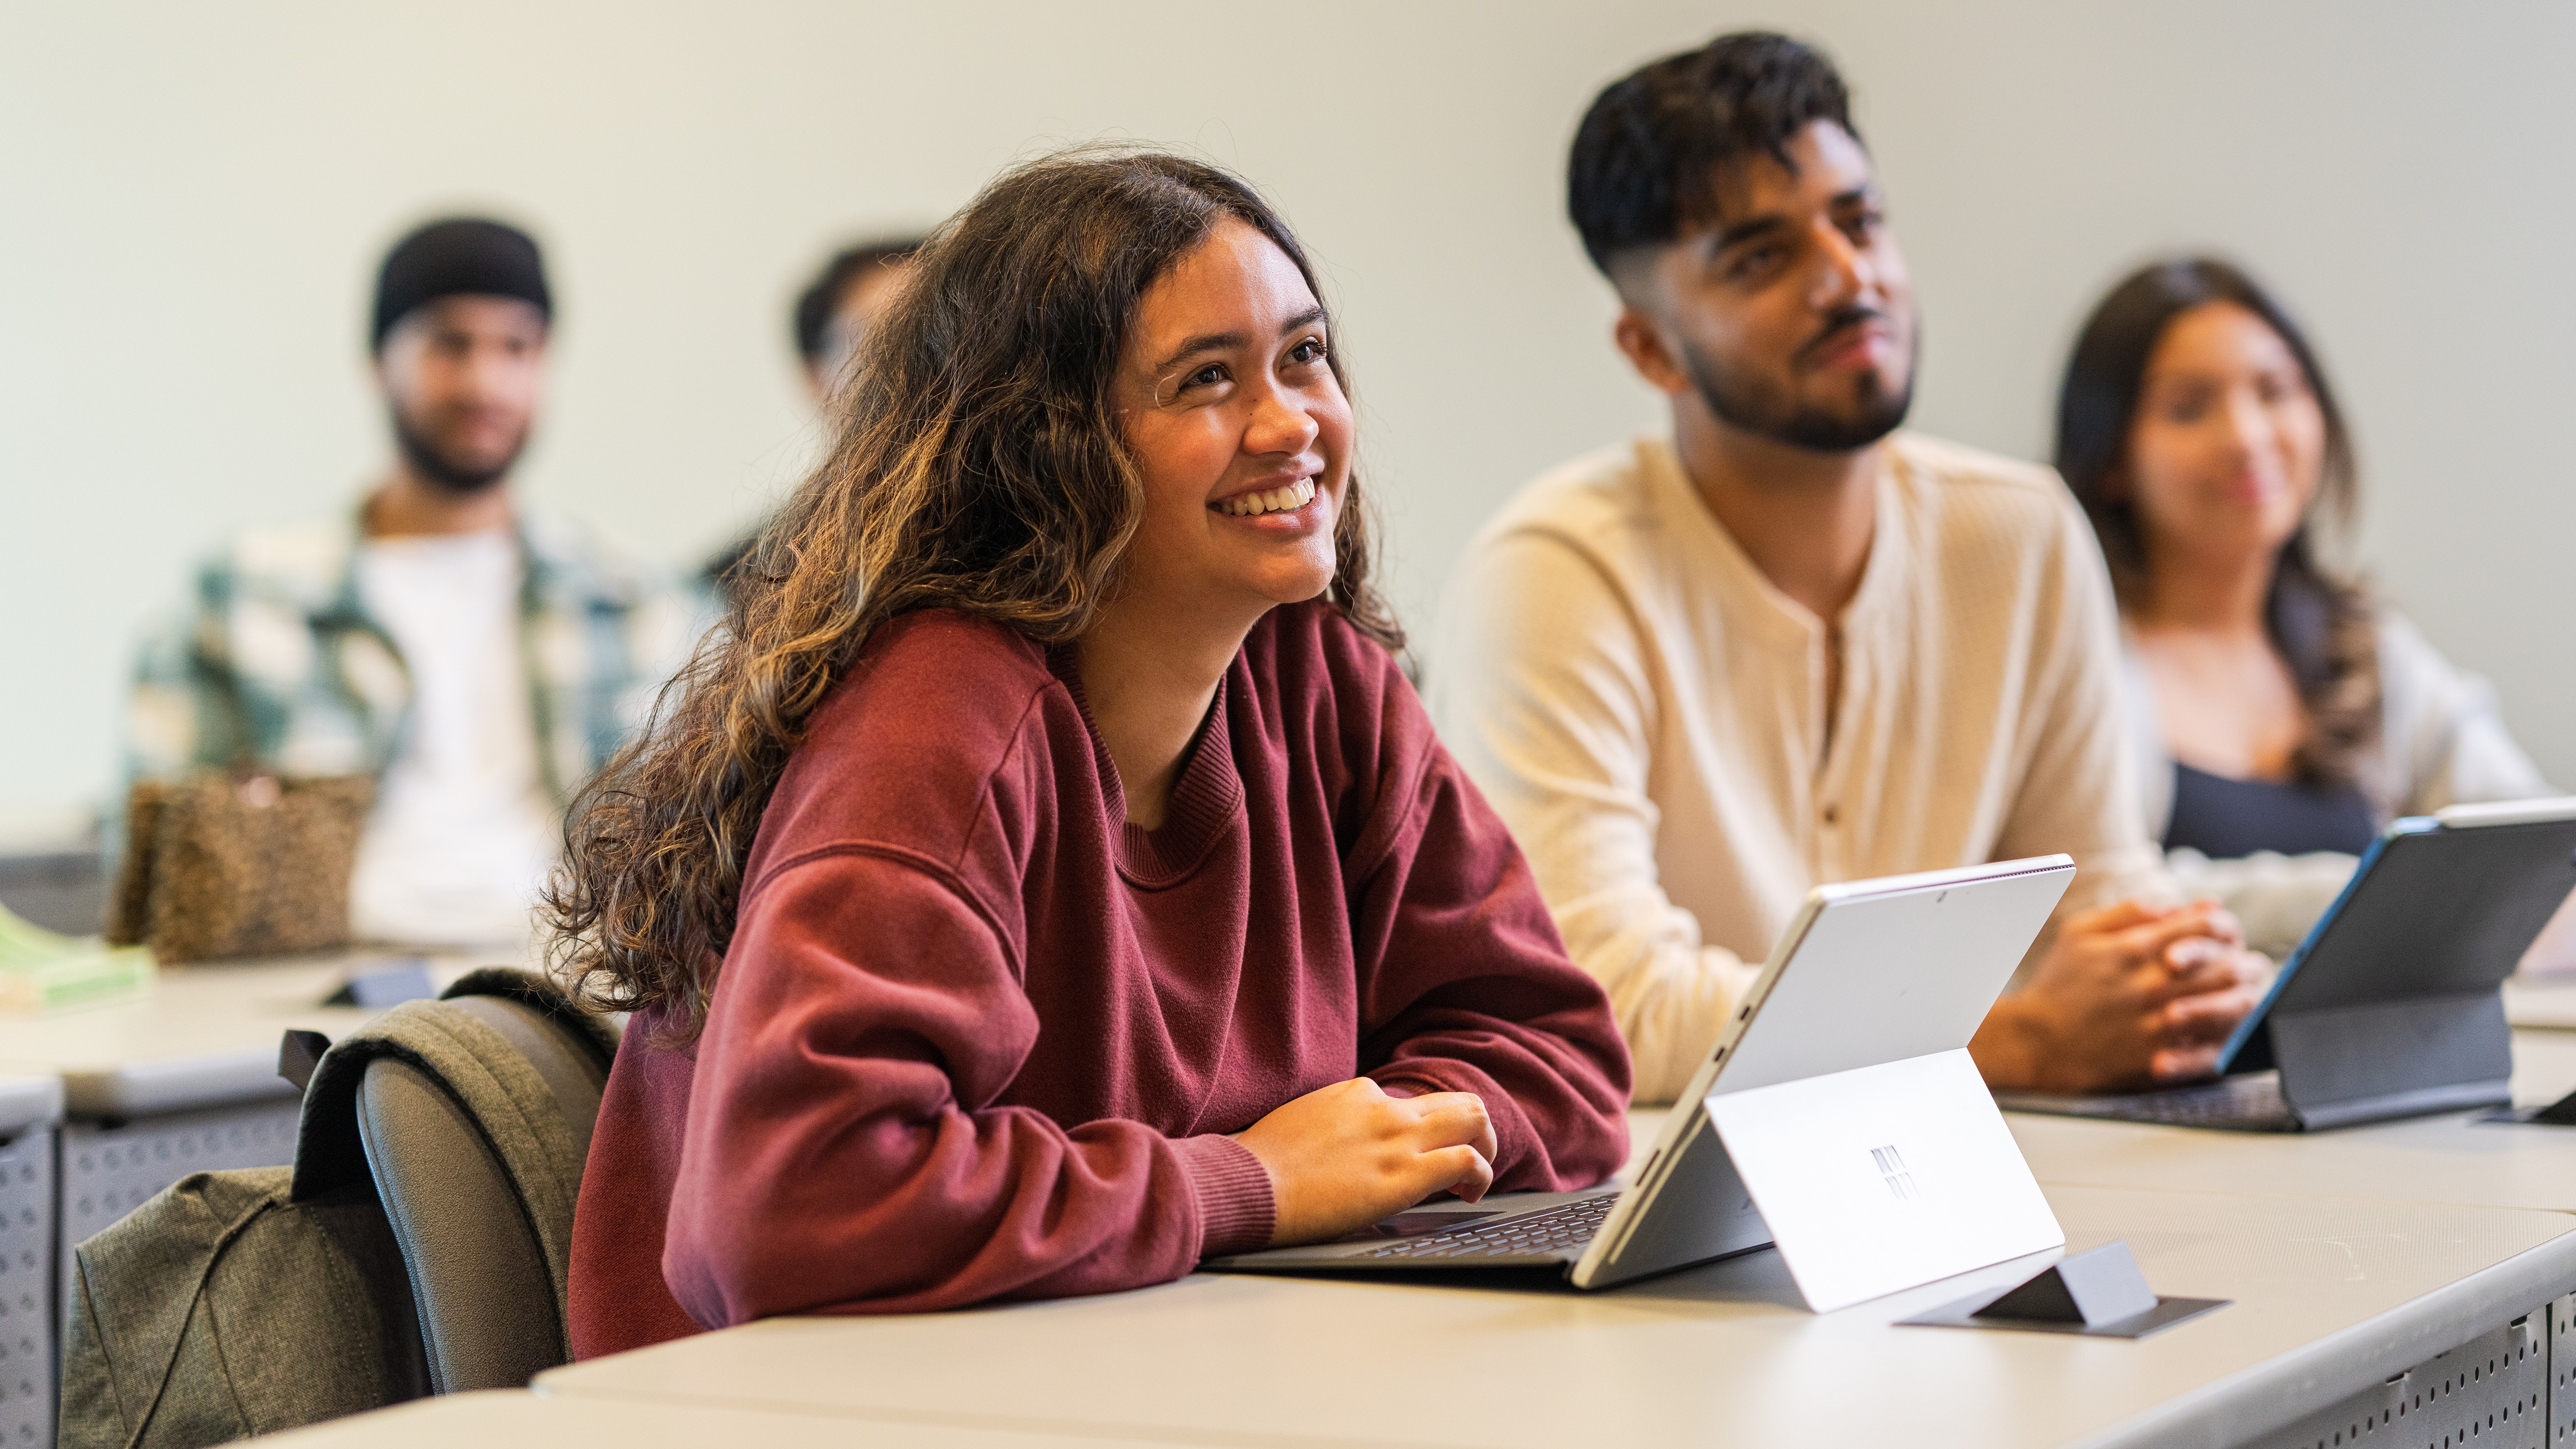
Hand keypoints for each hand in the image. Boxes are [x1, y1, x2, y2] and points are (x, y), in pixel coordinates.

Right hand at [1231, 1078, 1496, 1245]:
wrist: (1249, 1183)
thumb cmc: (1261, 1164)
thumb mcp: (1302, 1124)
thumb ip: (1333, 1126)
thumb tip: (1339, 1146)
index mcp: (1357, 1092)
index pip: (1411, 1102)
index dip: (1423, 1131)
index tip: (1417, 1155)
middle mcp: (1384, 1106)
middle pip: (1458, 1100)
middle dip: (1475, 1129)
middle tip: (1470, 1159)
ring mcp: (1398, 1138)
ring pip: (1475, 1120)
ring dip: (1486, 1148)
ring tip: (1476, 1180)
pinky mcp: (1405, 1175)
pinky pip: (1468, 1162)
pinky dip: (1481, 1176)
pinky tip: (1469, 1195)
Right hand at [1971, 899, 2267, 1093]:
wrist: (2036, 1042)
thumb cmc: (2059, 984)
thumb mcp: (2079, 932)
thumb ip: (2128, 911)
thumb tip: (2177, 905)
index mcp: (2133, 949)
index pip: (2205, 925)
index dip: (2225, 924)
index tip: (2225, 931)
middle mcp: (2149, 985)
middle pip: (2226, 966)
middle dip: (2246, 962)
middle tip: (2250, 964)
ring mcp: (2156, 1024)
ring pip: (2227, 1006)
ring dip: (2246, 996)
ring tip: (2248, 994)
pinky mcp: (2159, 1058)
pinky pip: (2211, 1048)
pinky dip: (2228, 1036)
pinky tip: (2228, 1028)